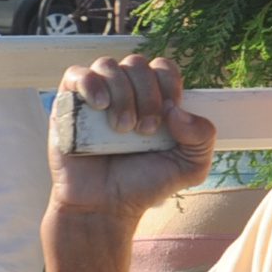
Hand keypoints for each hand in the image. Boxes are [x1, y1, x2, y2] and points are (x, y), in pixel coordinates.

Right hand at [48, 53, 216, 220]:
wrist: (104, 207)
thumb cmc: (144, 184)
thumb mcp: (190, 166)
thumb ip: (202, 136)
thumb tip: (176, 109)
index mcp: (154, 99)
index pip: (164, 68)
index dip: (169, 85)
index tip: (167, 116)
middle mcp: (125, 92)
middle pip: (138, 64)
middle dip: (147, 95)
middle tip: (145, 130)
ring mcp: (95, 95)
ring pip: (108, 65)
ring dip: (121, 93)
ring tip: (122, 128)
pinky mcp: (68, 104)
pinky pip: (76, 74)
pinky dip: (90, 84)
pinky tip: (100, 106)